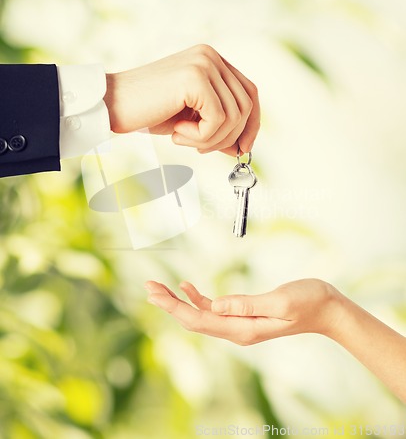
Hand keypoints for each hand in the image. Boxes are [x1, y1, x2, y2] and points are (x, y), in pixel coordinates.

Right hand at [104, 44, 259, 154]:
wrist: (112, 104)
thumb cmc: (148, 111)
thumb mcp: (191, 118)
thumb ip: (218, 124)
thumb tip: (242, 146)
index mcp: (212, 61)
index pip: (249, 92)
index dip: (252, 123)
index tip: (243, 147)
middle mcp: (211, 56)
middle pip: (246, 106)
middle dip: (229, 137)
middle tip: (201, 148)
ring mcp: (204, 64)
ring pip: (234, 116)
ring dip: (210, 139)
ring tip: (183, 138)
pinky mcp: (195, 78)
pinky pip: (217, 120)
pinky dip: (200, 137)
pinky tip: (177, 133)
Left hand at [144, 279, 342, 345]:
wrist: (327, 309)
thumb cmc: (309, 302)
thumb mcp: (279, 301)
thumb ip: (246, 305)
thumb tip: (214, 305)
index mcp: (244, 329)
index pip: (200, 320)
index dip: (175, 307)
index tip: (155, 293)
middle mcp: (238, 330)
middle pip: (194, 319)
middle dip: (170, 304)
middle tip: (148, 287)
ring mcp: (240, 324)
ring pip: (201, 314)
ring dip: (179, 302)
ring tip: (159, 287)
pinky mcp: (244, 315)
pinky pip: (214, 309)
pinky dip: (198, 299)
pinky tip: (187, 288)